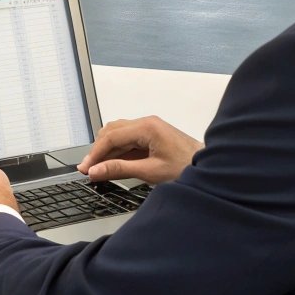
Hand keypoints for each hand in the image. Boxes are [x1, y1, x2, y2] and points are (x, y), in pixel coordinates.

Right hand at [77, 115, 203, 185]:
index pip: (111, 137)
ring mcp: (149, 128)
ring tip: (98, 169)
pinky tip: (112, 165)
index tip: (85, 168)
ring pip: (118, 135)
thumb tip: (97, 170)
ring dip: (107, 151)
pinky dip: (118, 152)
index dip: (95, 154)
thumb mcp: (150, 172)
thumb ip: (120, 169)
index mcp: (147, 127)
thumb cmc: (186, 168)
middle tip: (88, 169)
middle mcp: (146, 123)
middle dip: (98, 150)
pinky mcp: (151, 136)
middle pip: (112, 132)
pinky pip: (128, 141)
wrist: (210, 168)